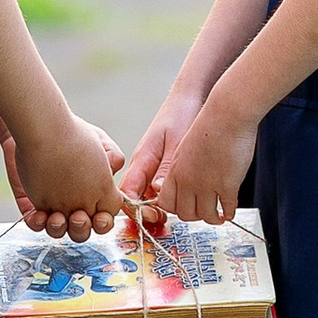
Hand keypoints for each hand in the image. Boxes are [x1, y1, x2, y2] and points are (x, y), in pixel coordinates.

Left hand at [10, 114, 125, 234]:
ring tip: (56, 217)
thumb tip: (113, 175)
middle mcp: (74, 203)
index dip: (103, 221)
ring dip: (59, 229)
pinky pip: (35, 224)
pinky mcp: (32, 204)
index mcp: (94, 193)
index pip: (104, 217)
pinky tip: (39, 214)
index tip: (99, 218)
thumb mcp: (99, 140)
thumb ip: (114, 159)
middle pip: (82, 231)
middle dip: (82, 229)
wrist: (39, 127)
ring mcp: (52, 205)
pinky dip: (38, 223)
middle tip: (78, 217)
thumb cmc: (71, 133)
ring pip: (58, 231)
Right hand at [117, 85, 206, 219]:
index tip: (152, 215)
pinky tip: (181, 200)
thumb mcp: (177, 142)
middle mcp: (143, 165)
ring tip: (174, 213)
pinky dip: (166, 197)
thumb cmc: (182, 115)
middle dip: (145, 212)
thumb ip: (168, 167)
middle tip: (164, 220)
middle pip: (134, 197)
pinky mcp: (160, 165)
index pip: (127, 191)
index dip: (135, 208)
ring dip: (157, 206)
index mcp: (142, 159)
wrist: (189, 97)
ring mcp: (150, 166)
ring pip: (146, 194)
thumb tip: (158, 191)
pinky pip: (157, 187)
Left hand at [155, 95, 252, 226]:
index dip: (176, 208)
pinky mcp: (227, 186)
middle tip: (204, 212)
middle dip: (195, 216)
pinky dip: (229, 214)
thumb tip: (181, 186)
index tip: (186, 207)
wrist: (227, 115)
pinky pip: (226, 209)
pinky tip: (230, 212)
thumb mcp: (184, 148)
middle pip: (185, 214)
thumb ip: (181, 169)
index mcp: (174, 171)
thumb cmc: (209, 127)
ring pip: (205, 216)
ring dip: (213, 218)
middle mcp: (187, 182)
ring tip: (219, 216)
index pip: (167, 203)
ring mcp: (207, 186)